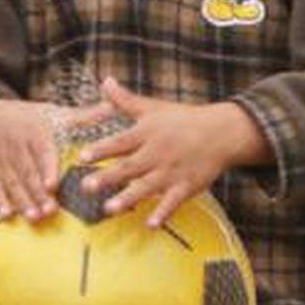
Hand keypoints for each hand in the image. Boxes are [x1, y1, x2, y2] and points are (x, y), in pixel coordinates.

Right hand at [0, 99, 92, 222]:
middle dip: (38, 193)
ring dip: (22, 201)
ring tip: (34, 217)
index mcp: (36, 133)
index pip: (42, 152)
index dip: (47, 169)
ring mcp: (3, 161)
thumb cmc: (30, 119)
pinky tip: (7, 215)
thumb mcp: (55, 113)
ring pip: (13, 182)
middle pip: (28, 173)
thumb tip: (112, 106)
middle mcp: (18, 147)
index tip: (53, 185)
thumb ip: (84, 116)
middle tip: (50, 210)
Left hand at [76, 76, 270, 227]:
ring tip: (109, 209)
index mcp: (147, 133)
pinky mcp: (186, 186)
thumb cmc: (184, 119)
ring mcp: (172, 171)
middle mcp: (157, 152)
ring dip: (128, 198)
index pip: (121, 141)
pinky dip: (163, 213)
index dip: (102, 149)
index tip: (83, 156)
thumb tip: (105, 80)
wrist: (221, 132)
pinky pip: (173, 201)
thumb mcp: (153, 107)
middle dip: (108, 177)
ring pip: (147, 186)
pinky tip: (150, 224)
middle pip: (129, 166)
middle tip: (86, 186)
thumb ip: (126, 100)